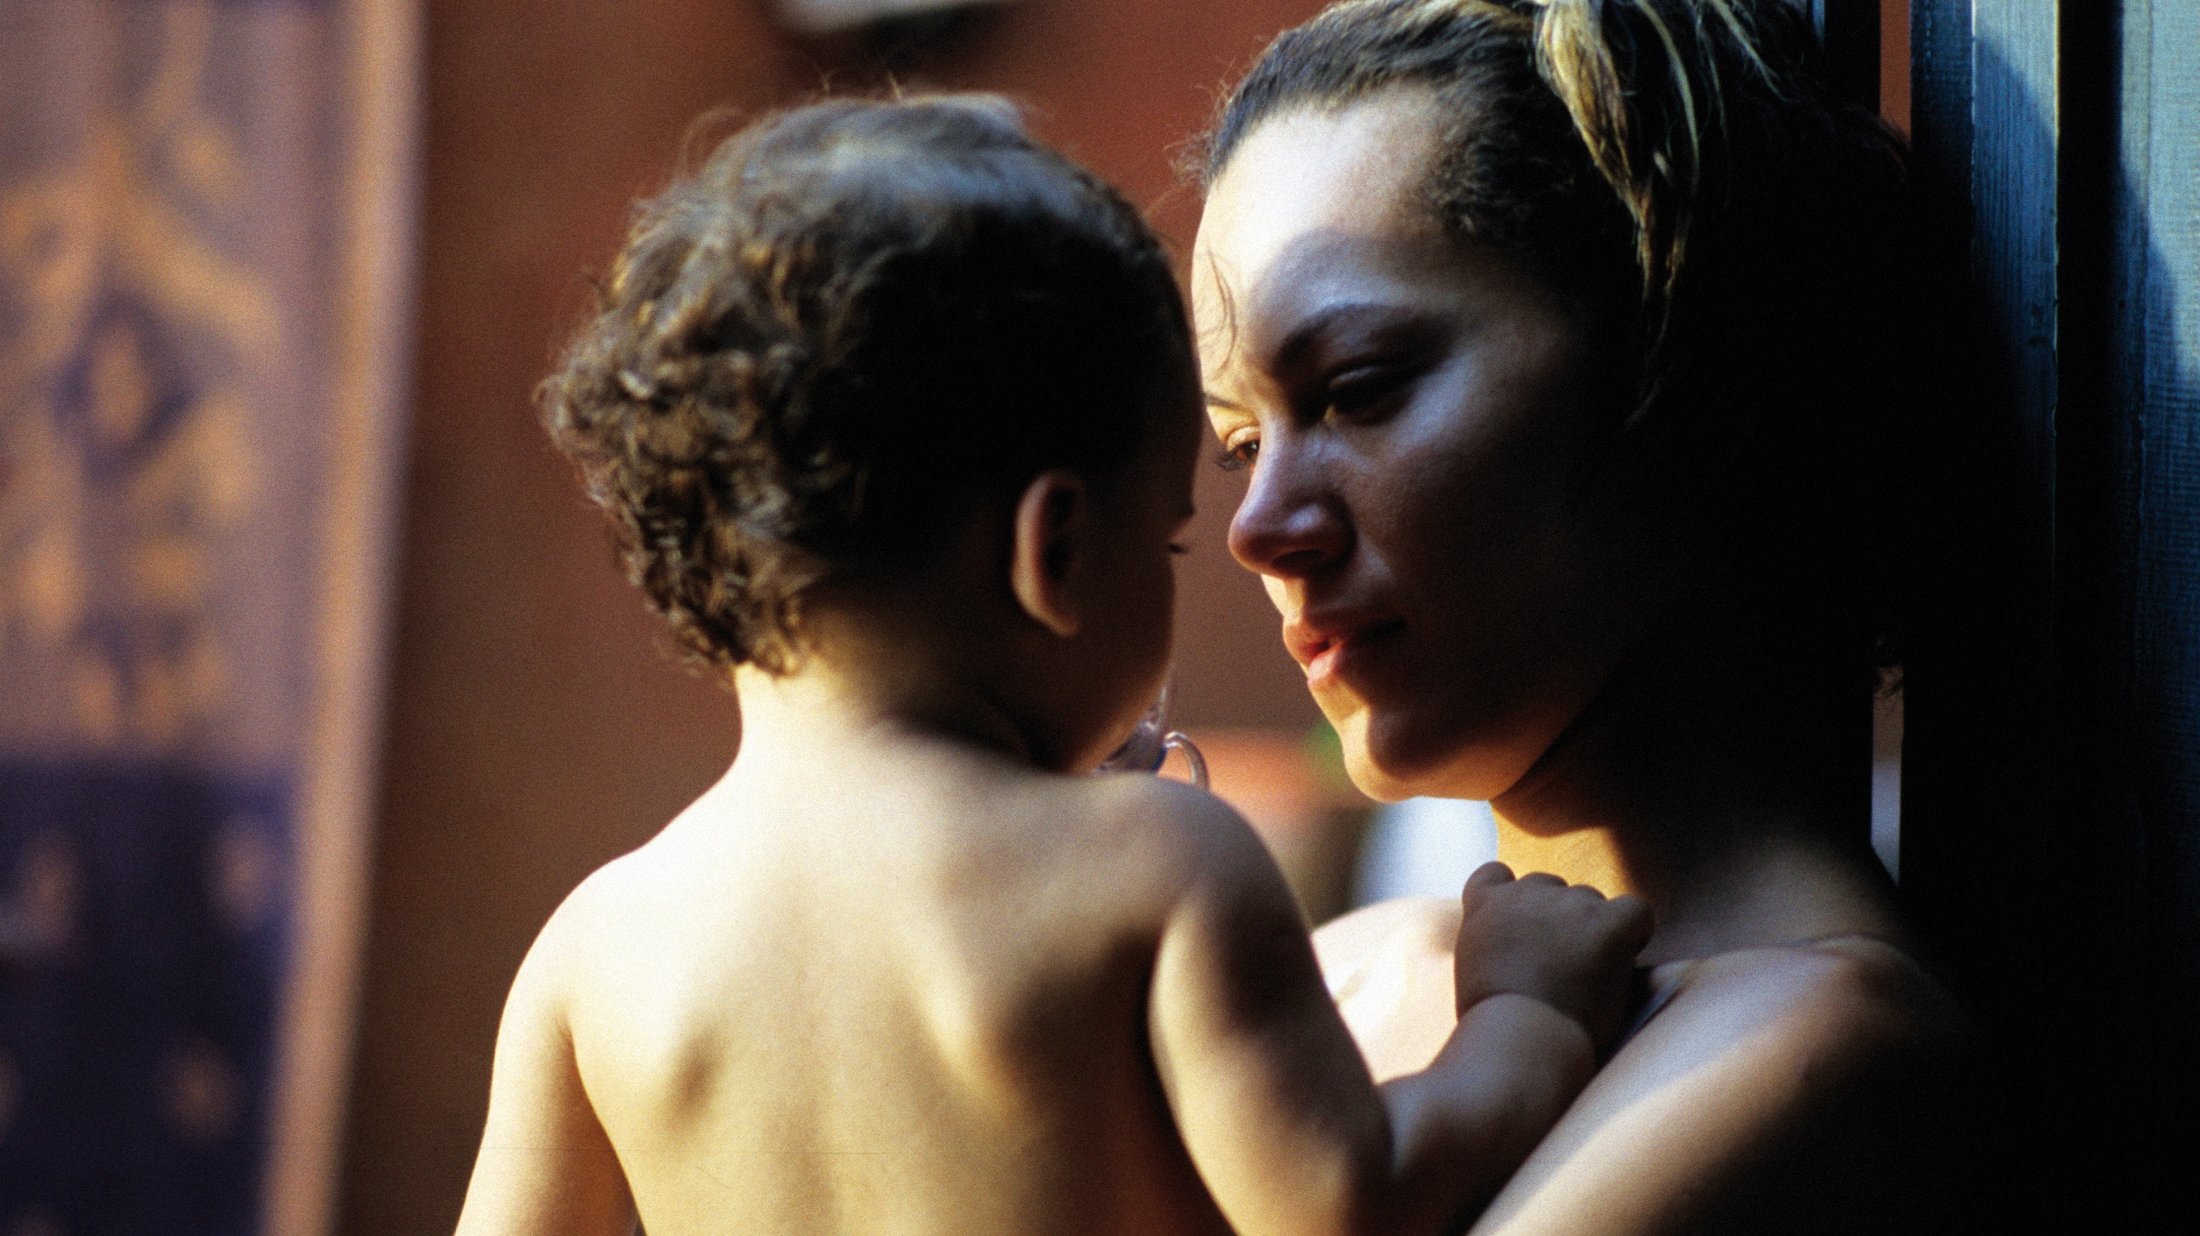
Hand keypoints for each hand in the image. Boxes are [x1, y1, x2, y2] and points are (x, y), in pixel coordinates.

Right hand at [1452, 862, 1652, 1052]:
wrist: (1520, 1034)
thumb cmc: (1491, 1019)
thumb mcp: (1471, 968)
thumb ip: (1490, 944)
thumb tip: (1511, 953)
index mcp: (1485, 903)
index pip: (1496, 875)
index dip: (1513, 898)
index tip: (1522, 931)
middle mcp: (1526, 892)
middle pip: (1550, 888)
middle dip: (1557, 919)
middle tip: (1561, 964)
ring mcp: (1569, 903)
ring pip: (1591, 901)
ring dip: (1592, 928)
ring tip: (1591, 974)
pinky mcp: (1607, 922)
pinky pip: (1636, 910)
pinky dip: (1635, 931)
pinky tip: (1625, 956)